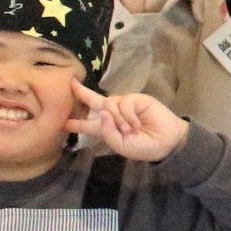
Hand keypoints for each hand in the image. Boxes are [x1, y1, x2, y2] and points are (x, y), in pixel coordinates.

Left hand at [68, 84, 191, 161]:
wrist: (168, 141)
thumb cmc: (144, 147)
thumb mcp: (121, 146)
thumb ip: (107, 132)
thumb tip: (101, 111)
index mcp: (107, 129)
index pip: (88, 124)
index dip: (75, 122)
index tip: (63, 122)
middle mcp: (113, 114)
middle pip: (93, 100)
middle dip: (81, 93)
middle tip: (70, 83)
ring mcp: (124, 105)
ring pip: (108, 104)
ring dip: (117, 119)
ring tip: (129, 130)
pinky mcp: (136, 99)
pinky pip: (122, 103)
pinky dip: (127, 115)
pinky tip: (136, 124)